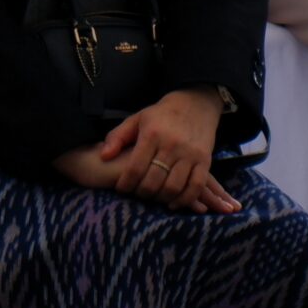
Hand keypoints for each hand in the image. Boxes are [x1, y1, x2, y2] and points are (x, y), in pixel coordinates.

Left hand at [54, 116, 240, 213]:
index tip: (121, 189)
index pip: (135, 167)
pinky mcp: (205, 160)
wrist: (195, 104)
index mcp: (152, 134)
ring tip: (152, 198)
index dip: (126, 184)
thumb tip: (103, 156)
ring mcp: (190, 154)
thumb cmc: (161, 115)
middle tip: (136, 194)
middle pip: (153, 181)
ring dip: (160, 198)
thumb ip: (117, 137)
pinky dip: (184, 199)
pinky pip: (196, 186)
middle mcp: (172, 145)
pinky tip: (173, 203)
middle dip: (141, 193)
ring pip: (173, 187)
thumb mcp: (136, 119)